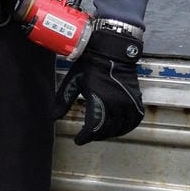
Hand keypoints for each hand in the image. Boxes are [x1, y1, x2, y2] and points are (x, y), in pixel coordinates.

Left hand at [53, 22, 143, 145]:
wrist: (112, 50)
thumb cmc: (90, 64)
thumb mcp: (73, 81)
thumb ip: (63, 101)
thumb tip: (53, 117)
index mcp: (100, 100)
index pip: (93, 128)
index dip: (85, 137)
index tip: (78, 140)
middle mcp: (117, 103)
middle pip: (107, 130)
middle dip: (96, 136)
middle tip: (89, 135)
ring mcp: (129, 102)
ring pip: (122, 127)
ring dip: (111, 133)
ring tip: (102, 133)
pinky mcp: (137, 99)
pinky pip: (135, 120)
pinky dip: (127, 127)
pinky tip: (120, 127)